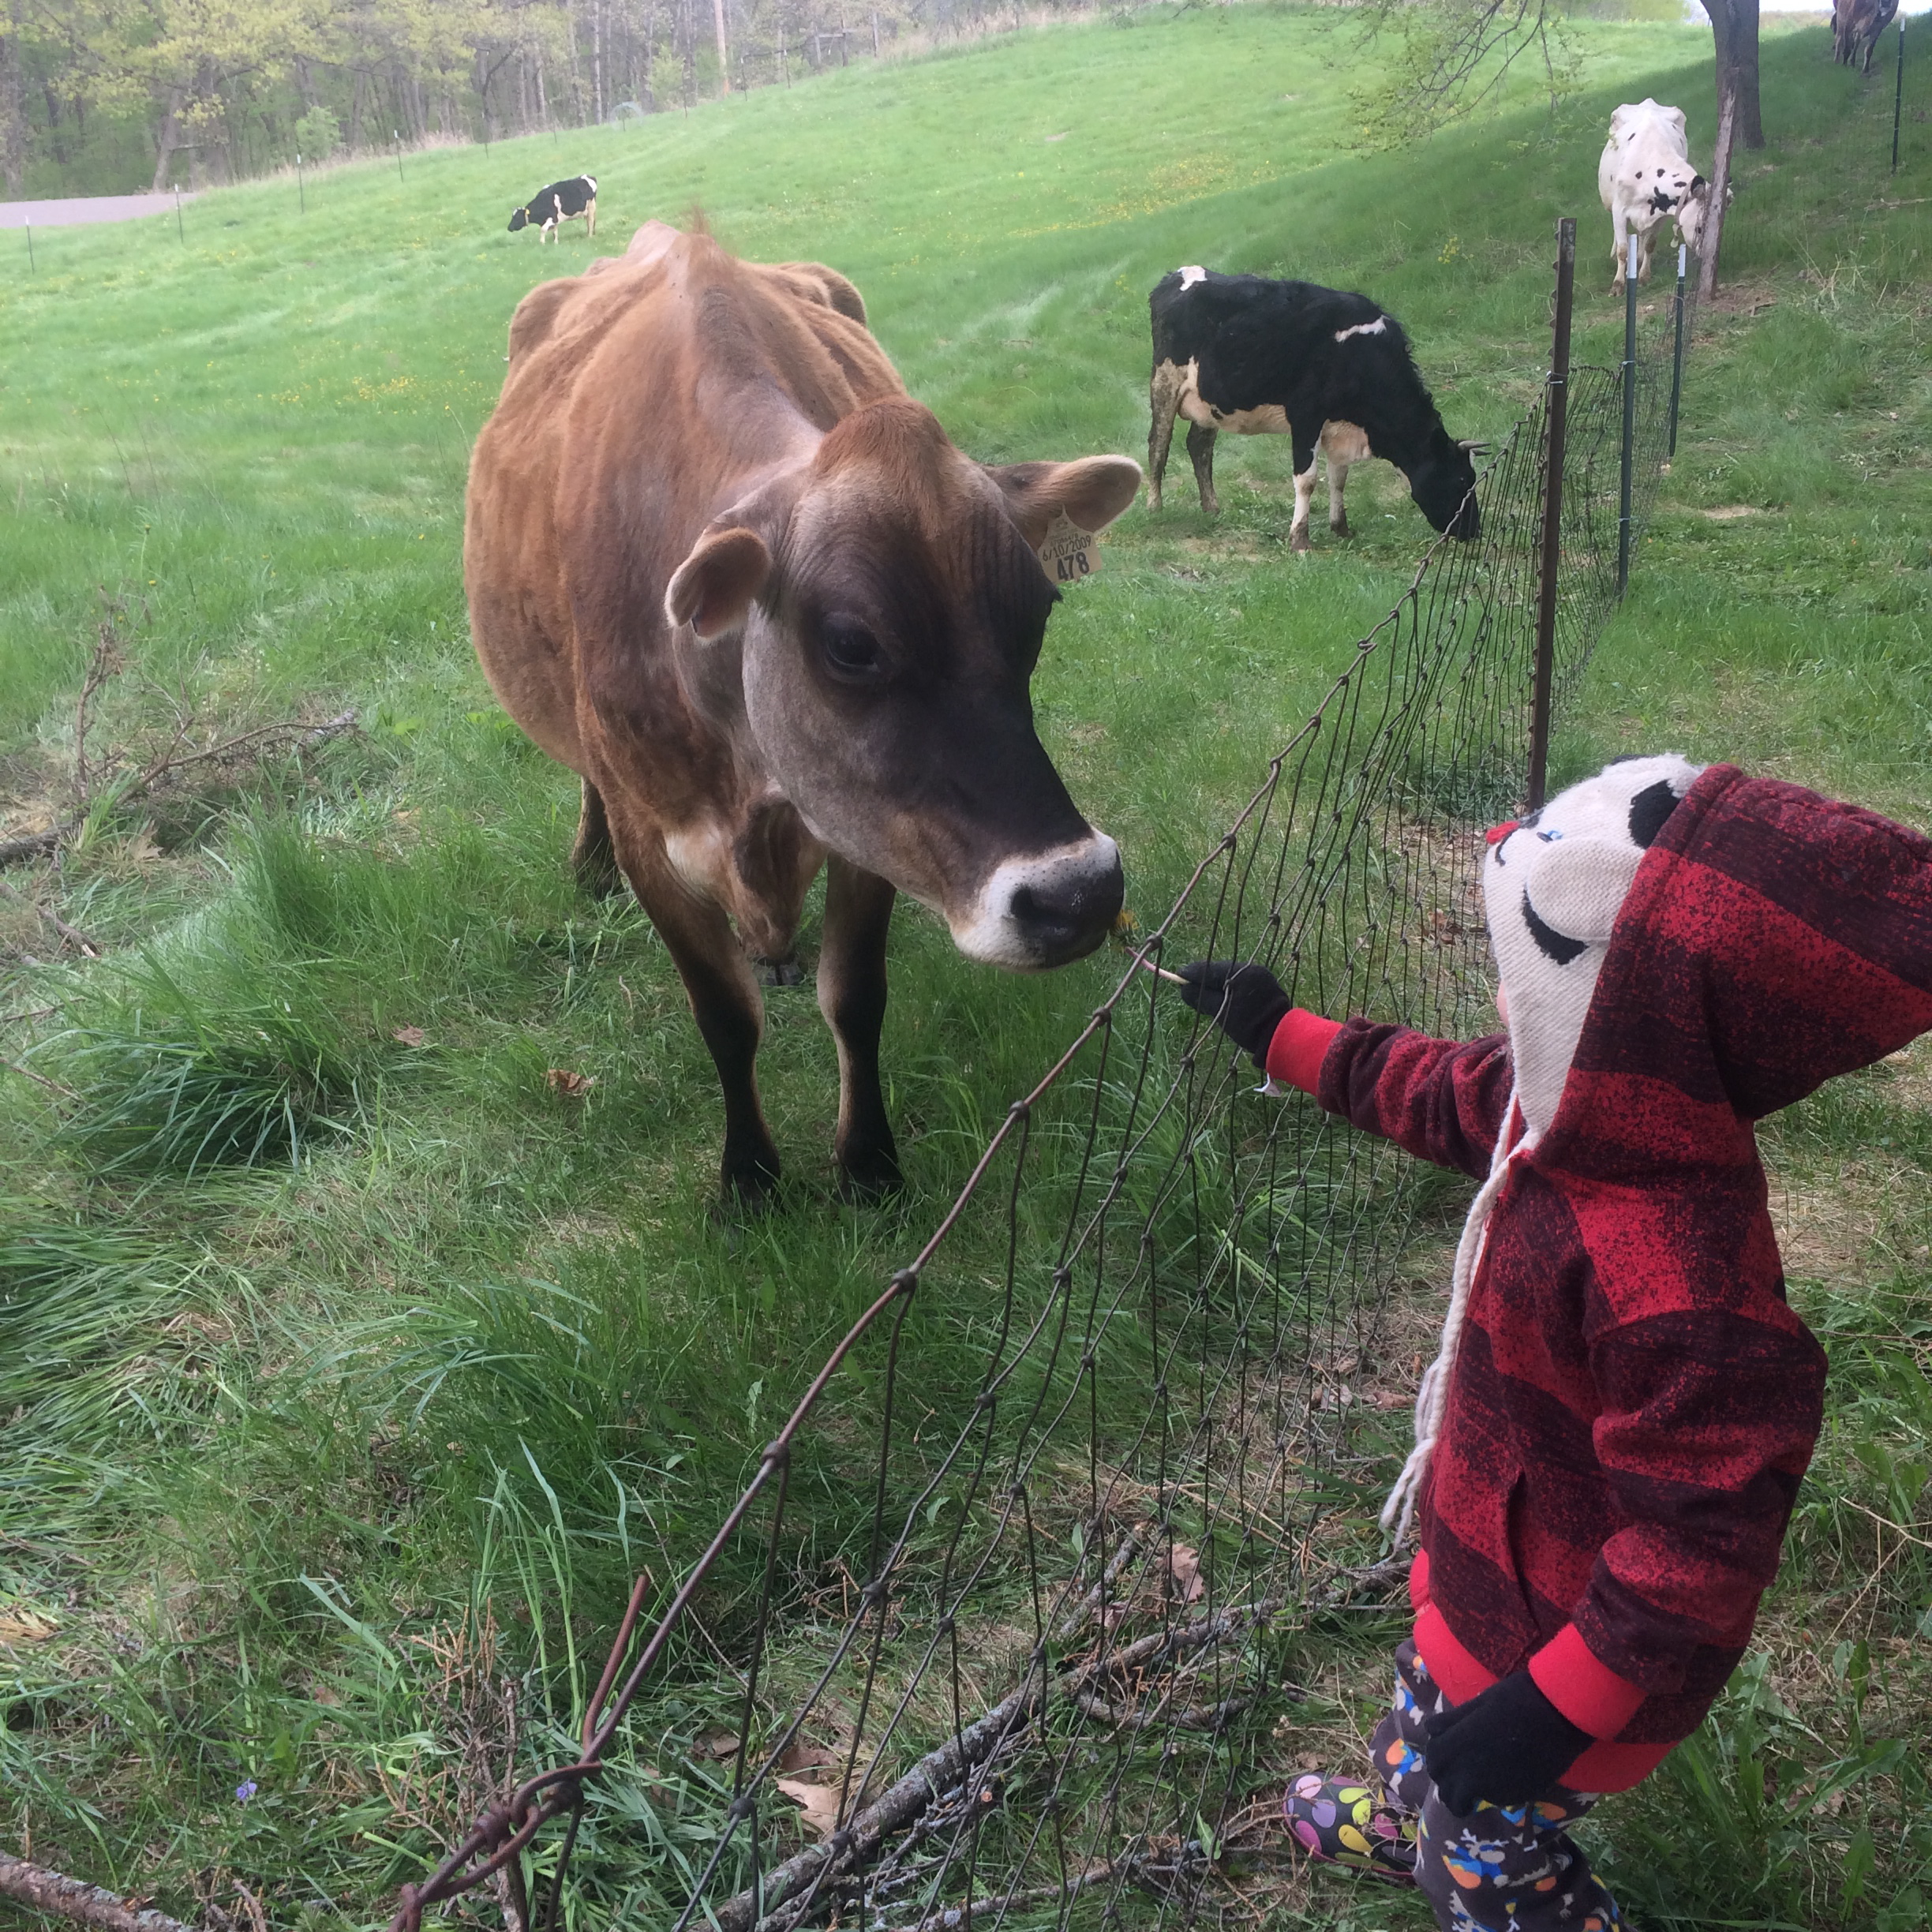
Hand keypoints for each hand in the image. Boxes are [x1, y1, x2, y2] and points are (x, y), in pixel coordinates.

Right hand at [1174, 961, 1292, 1067]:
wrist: (1281, 1036)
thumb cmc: (1249, 1026)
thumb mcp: (1220, 1012)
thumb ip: (1201, 998)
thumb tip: (1184, 988)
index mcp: (1240, 973)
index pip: (1209, 970)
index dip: (1192, 973)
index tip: (1178, 975)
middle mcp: (1251, 968)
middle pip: (1219, 971)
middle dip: (1204, 979)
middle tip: (1189, 986)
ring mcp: (1260, 975)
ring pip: (1230, 976)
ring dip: (1217, 983)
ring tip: (1205, 993)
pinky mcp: (1266, 983)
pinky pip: (1241, 981)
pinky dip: (1230, 987)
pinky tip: (1223, 996)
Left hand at [1422, 1671, 1591, 1815]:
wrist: (1558, 1714)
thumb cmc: (1515, 1698)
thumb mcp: (1477, 1703)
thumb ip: (1452, 1722)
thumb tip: (1431, 1730)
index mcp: (1457, 1744)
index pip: (1433, 1762)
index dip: (1437, 1760)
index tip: (1445, 1756)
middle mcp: (1470, 1772)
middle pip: (1447, 1791)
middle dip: (1450, 1784)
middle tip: (1460, 1773)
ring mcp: (1493, 1789)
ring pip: (1470, 1800)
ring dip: (1470, 1793)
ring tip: (1482, 1776)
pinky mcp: (1516, 1798)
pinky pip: (1495, 1801)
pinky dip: (1495, 1793)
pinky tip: (1506, 1774)